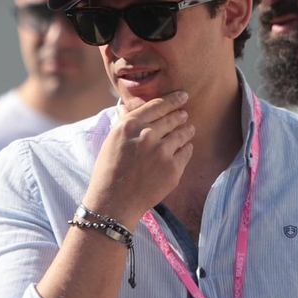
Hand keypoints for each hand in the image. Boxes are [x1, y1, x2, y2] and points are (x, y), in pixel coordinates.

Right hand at [82, 91, 194, 223]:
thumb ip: (124, 121)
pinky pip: (187, 152)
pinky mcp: (173, 169)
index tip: (182, 96)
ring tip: (189, 129)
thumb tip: (126, 106)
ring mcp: (162, 152)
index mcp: (130, 125)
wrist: (114, 201)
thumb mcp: (111, 140)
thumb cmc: (109, 171)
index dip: (172, 99)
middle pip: (172, 118)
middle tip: (184, 114)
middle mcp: (147, 135)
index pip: (157, 106)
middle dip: (181, 115)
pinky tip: (185, 148)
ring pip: (183, 133)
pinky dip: (187, 148)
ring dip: (187, 130)